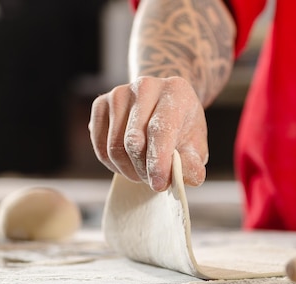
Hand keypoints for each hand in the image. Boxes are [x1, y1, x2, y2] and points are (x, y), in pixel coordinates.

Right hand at [89, 76, 208, 191]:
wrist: (163, 106)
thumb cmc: (181, 128)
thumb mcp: (195, 146)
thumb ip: (193, 163)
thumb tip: (189, 178)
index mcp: (175, 91)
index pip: (160, 130)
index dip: (158, 162)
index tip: (159, 184)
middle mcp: (145, 86)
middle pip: (133, 141)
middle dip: (143, 170)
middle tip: (154, 180)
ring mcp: (119, 93)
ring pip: (114, 148)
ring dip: (129, 170)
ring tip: (143, 171)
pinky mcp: (100, 104)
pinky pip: (100, 148)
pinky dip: (114, 165)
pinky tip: (128, 164)